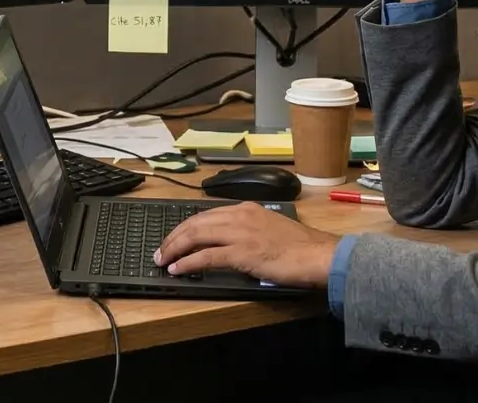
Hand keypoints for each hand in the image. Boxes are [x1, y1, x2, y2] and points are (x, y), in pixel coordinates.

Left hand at [153, 202, 338, 287]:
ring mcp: (239, 233)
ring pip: (196, 236)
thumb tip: (229, 242)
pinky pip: (206, 257)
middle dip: (173, 237)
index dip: (185, 227)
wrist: (317, 255)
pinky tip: (178, 269)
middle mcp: (239, 215)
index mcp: (246, 208)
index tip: (173, 238)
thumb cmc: (299, 247)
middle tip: (160, 251)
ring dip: (174, 248)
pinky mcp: (241, 252)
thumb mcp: (269, 228)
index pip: (205, 215)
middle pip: (194, 223)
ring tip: (163, 260)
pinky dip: (188, 263)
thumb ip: (248, 230)